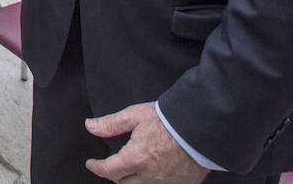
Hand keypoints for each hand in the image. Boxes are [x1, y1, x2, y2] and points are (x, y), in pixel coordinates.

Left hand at [84, 103, 206, 183]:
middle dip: (114, 175)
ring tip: (128, 172)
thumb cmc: (170, 120)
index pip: (108, 170)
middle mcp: (150, 175)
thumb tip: (91, 126)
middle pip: (123, 183)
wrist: (201, 127)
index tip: (92, 164)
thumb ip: (111, 124)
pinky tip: (149, 175)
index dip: (96, 167)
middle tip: (111, 166)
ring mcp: (166, 183)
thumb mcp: (136, 115)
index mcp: (136, 158)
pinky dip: (150, 183)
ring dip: (131, 182)